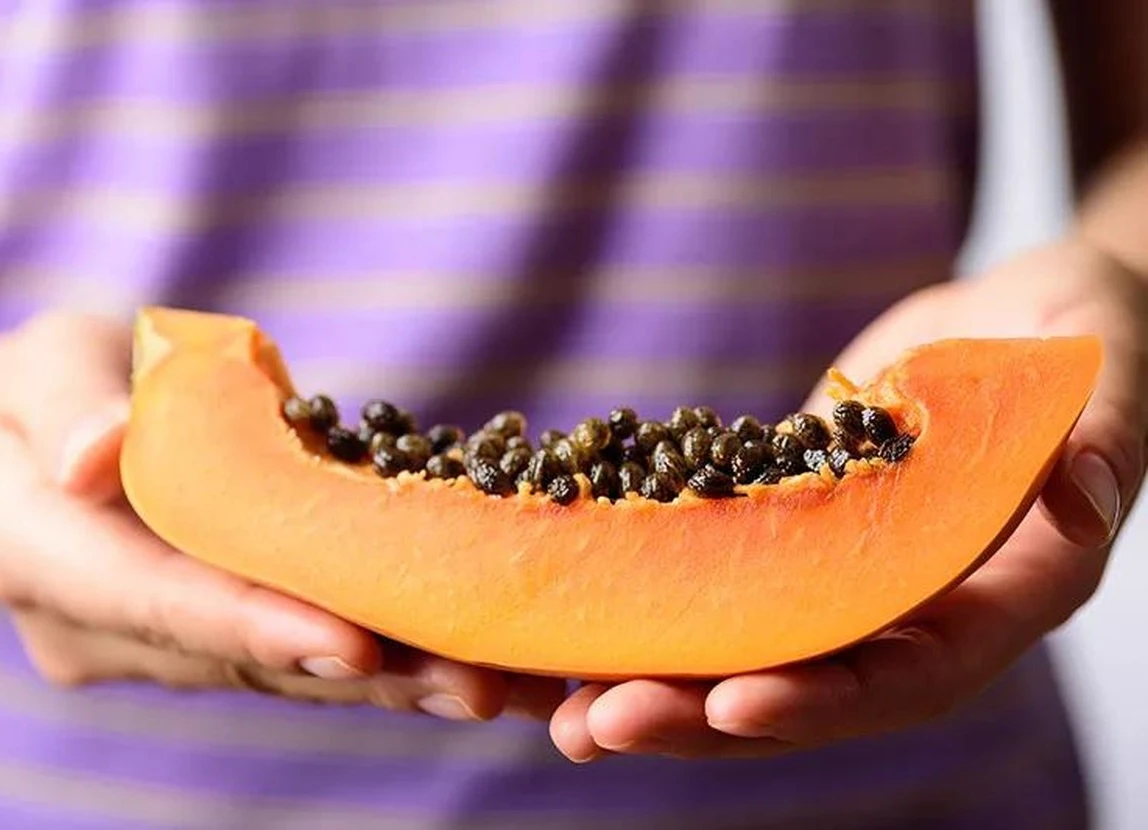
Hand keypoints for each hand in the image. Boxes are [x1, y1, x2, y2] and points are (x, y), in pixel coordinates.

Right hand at [0, 312, 564, 720]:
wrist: (37, 441)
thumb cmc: (47, 385)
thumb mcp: (44, 365)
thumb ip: (66, 405)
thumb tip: (96, 454)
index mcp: (44, 557)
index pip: (159, 600)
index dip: (256, 623)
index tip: (352, 644)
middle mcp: (103, 629)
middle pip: (244, 654)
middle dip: (361, 668)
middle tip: (471, 682)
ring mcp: (160, 647)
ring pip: (284, 668)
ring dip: (390, 676)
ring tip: (493, 682)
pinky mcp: (213, 640)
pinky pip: (301, 650)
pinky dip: (382, 657)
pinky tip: (467, 663)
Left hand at [549, 237, 1147, 761]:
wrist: (1020, 320)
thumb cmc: (1077, 337)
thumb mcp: (1102, 367)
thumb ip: (1102, 435)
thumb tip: (1091, 488)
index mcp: (1000, 595)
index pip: (914, 672)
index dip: (829, 697)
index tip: (735, 705)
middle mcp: (917, 610)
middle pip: (808, 689)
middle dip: (703, 714)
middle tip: (600, 725)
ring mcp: (848, 581)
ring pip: (751, 656)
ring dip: (657, 684)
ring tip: (559, 709)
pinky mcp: (796, 541)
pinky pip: (722, 588)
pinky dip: (652, 612)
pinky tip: (571, 624)